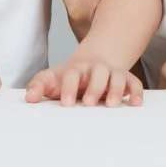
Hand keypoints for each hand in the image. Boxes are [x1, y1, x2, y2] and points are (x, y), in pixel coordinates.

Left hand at [25, 47, 144, 106]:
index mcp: (76, 68)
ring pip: (117, 76)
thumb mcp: (52, 78)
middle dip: (94, 87)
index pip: (72, 74)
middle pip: (97, 72)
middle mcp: (95, 68)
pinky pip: (134, 82)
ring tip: (112, 104)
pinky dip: (136, 92)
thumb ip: (39, 86)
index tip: (66, 104)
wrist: (92, 61)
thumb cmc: (70, 77)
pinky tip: (135, 103)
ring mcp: (111, 73)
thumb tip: (29, 98)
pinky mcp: (126, 79)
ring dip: (116, 89)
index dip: (69, 87)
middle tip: (89, 103)